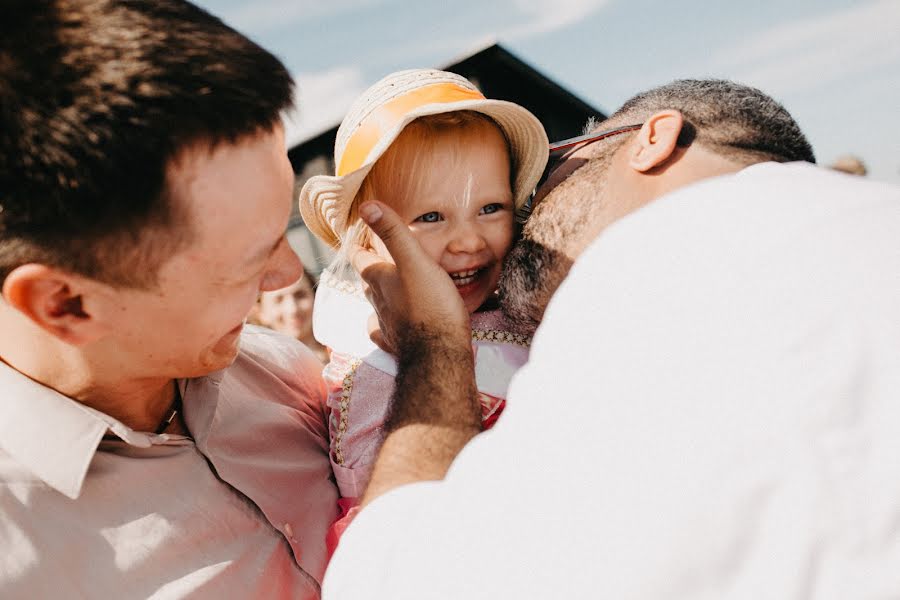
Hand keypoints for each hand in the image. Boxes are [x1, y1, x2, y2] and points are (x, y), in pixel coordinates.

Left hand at [350, 201, 469, 352]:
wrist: (439, 354)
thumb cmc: (431, 305)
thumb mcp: (415, 260)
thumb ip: (393, 233)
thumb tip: (367, 206)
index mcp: (380, 280)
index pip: (362, 259)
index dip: (359, 247)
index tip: (358, 238)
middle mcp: (378, 302)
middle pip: (368, 283)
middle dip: (370, 270)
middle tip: (375, 260)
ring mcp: (386, 325)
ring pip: (376, 307)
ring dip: (378, 297)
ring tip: (385, 290)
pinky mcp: (397, 344)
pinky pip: (383, 333)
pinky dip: (383, 327)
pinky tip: (387, 326)